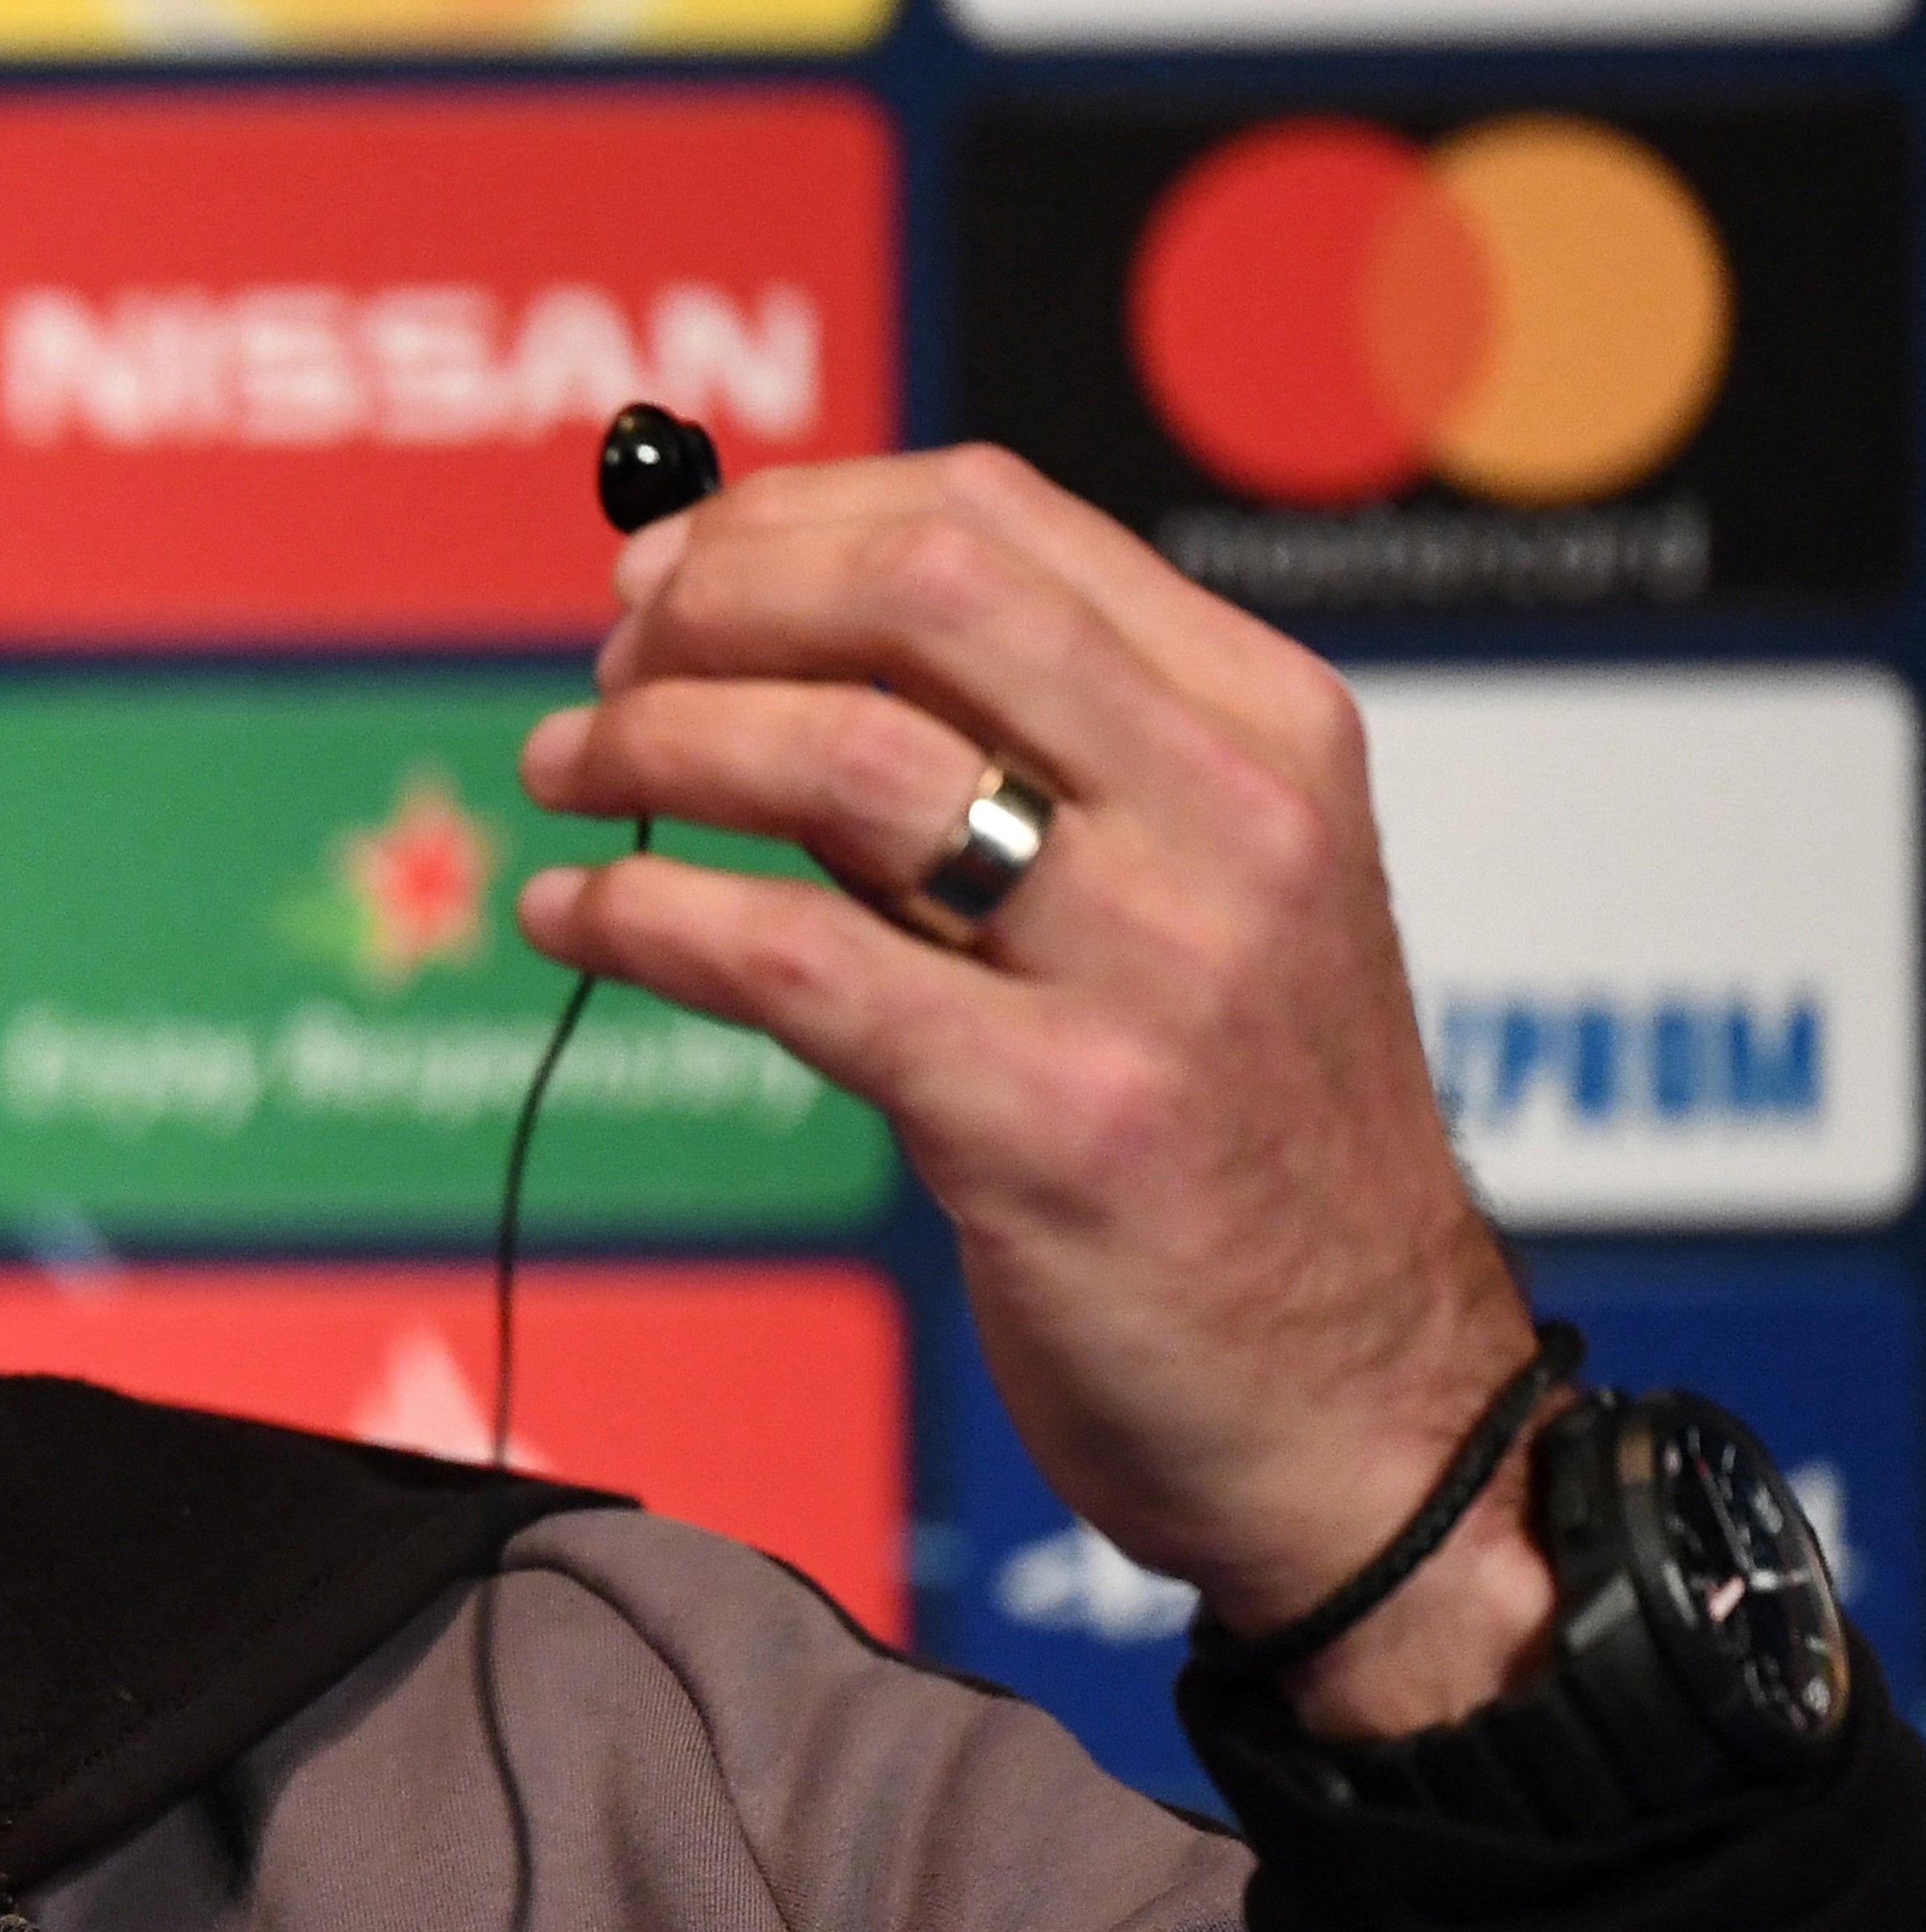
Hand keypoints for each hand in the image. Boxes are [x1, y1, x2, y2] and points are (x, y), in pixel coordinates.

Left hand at [513, 445, 1552, 1738]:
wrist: (1369, 1414)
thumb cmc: (1243, 1150)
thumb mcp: (1194, 903)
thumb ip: (1018, 769)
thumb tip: (759, 644)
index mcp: (1265, 729)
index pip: (994, 520)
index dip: (788, 517)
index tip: (667, 568)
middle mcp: (1229, 818)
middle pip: (917, 594)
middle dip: (714, 603)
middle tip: (607, 669)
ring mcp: (1151, 968)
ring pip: (840, 759)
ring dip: (651, 744)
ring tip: (562, 774)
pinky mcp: (1048, 1120)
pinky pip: (789, 960)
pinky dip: (642, 912)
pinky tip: (574, 914)